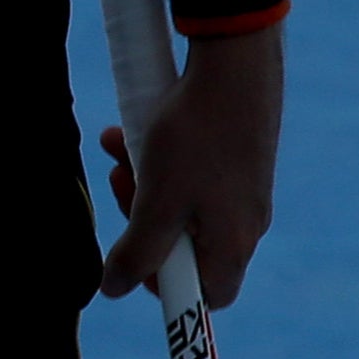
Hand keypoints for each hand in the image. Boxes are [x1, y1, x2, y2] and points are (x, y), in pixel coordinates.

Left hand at [97, 25, 283, 307]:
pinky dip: (155, 153)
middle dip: (141, 215)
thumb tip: (114, 289)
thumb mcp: (158, 201)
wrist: (232, 64)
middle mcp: (244, 220)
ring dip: (140, 176)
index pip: (207, 294)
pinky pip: (186, 168)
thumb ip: (137, 251)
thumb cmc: (195, 139)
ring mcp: (240, 186)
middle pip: (183, 243)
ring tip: (117, 145)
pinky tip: (127, 129)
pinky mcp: (230, 153)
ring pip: (178, 198)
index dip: (166, 284)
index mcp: (234, 243)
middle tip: (121, 184)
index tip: (133, 256)